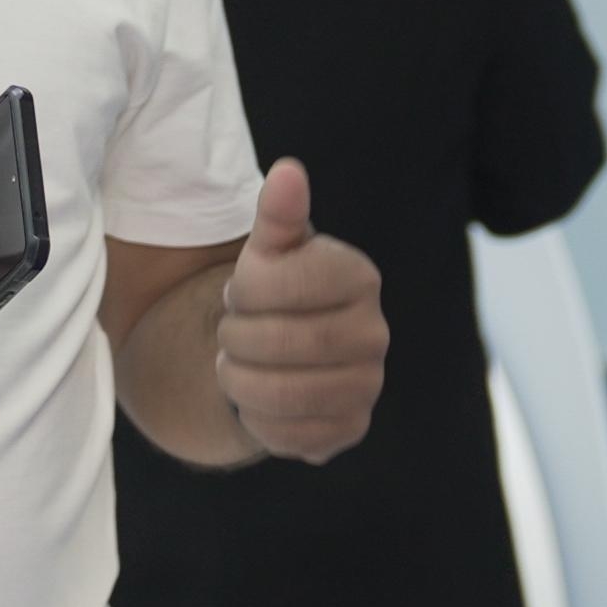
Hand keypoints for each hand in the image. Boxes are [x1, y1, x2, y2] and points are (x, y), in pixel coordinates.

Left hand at [215, 159, 385, 461]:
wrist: (285, 355)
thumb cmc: (277, 292)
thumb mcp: (271, 251)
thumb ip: (278, 214)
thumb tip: (288, 171)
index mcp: (359, 277)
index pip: (282, 282)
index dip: (244, 290)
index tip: (240, 289)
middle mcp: (375, 332)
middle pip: (280, 342)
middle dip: (236, 339)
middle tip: (231, 332)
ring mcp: (368, 385)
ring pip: (281, 394)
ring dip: (239, 381)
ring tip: (236, 365)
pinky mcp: (351, 429)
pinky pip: (289, 435)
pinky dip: (258, 420)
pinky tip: (261, 399)